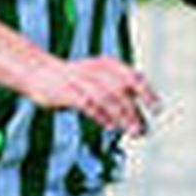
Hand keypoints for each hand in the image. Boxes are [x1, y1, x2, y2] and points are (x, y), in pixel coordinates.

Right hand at [23, 56, 159, 136]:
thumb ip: (117, 97)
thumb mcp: (97, 81)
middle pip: (121, 89)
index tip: (157, 109)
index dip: (147, 92)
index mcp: (106, 64)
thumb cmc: (72, 81)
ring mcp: (80, 79)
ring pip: (106, 96)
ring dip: (122, 115)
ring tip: (132, 131)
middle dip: (134, 110)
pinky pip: (87, 102)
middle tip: (143, 130)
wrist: (38, 71)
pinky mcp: (66, 90)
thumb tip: (140, 123)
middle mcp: (95, 69)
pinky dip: (100, 114)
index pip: (132, 76)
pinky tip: (109, 125)